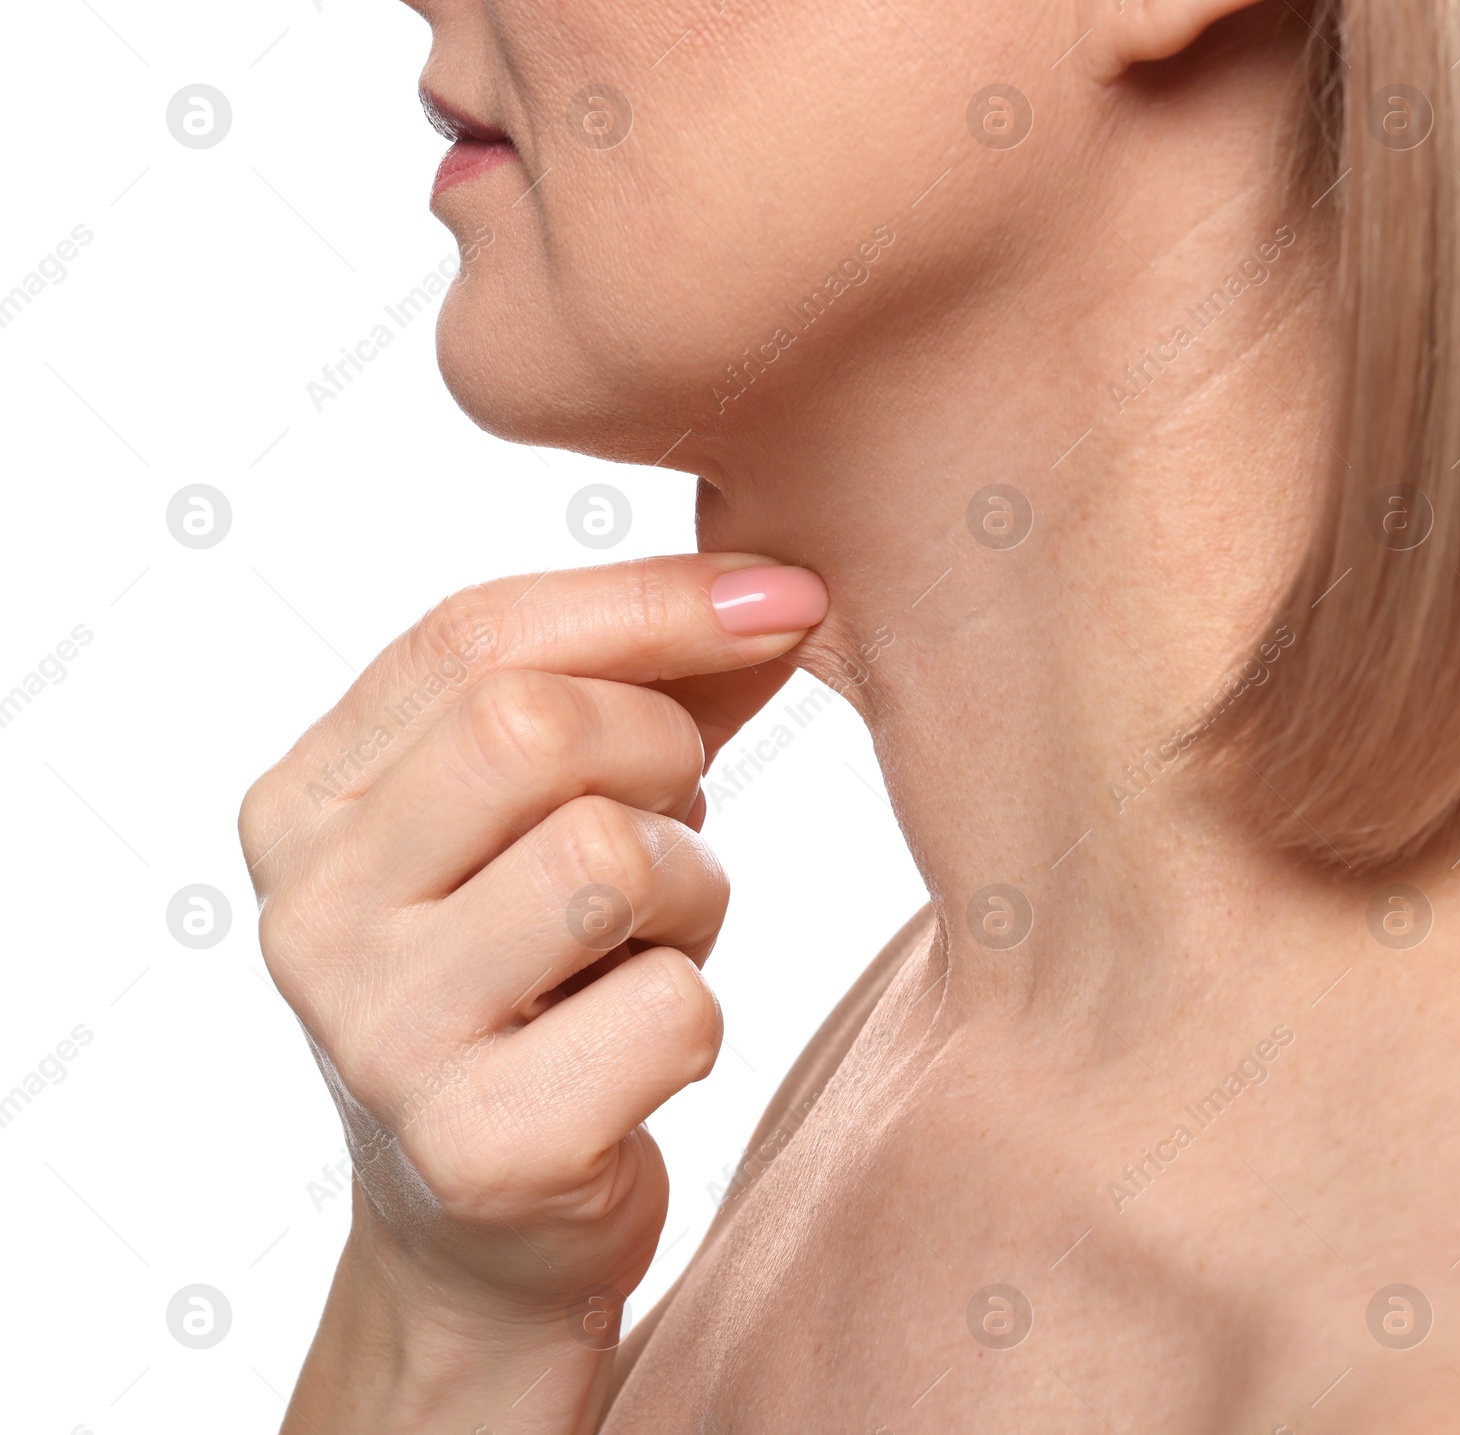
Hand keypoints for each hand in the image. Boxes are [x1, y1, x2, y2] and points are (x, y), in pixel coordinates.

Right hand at [238, 555, 826, 1428]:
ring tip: (650, 944)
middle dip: (661, 752)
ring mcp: (378, 1036)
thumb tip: (780, 585)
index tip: (789, 595)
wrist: (487, 1226)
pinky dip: (698, 1012)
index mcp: (307, 802)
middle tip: (673, 818)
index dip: (651, 598)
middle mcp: (311, 910)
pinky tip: (642, 1048)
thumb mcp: (558, 814)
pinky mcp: (477, 1150)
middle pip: (530, 729)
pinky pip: (673, 1007)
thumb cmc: (542, 981)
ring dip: (687, 890)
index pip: (472, 634)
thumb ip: (645, 690)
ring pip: (608, 859)